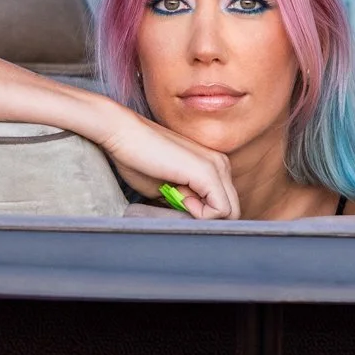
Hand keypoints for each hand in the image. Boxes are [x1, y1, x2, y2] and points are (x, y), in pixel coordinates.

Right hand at [73, 96, 240, 219]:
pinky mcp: (209, 172)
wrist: (122, 133)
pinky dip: (201, 215)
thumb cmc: (138, 160)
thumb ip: (185, 202)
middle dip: (206, 219)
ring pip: (230, 212)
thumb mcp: (167, 189)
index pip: (223, 205)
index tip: (178, 205)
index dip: (203, 216)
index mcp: (213, 165)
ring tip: (177, 199)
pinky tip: (181, 199)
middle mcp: (221, 164)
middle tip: (178, 206)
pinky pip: (221, 210)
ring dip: (204, 217)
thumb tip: (193, 221)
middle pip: (231, 210)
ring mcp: (218, 166)